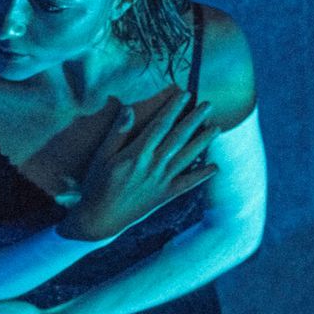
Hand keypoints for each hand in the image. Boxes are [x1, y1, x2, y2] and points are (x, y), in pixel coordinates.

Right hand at [60, 86, 220, 240]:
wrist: (100, 219)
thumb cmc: (96, 184)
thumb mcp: (101, 156)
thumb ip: (116, 133)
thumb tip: (127, 108)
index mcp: (136, 154)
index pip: (159, 125)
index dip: (173, 108)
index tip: (185, 94)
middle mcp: (153, 166)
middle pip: (178, 137)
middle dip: (194, 120)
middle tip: (209, 105)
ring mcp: (161, 181)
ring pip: (187, 157)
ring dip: (203, 142)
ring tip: (217, 128)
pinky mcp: (165, 195)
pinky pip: (188, 184)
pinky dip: (202, 176)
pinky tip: (215, 167)